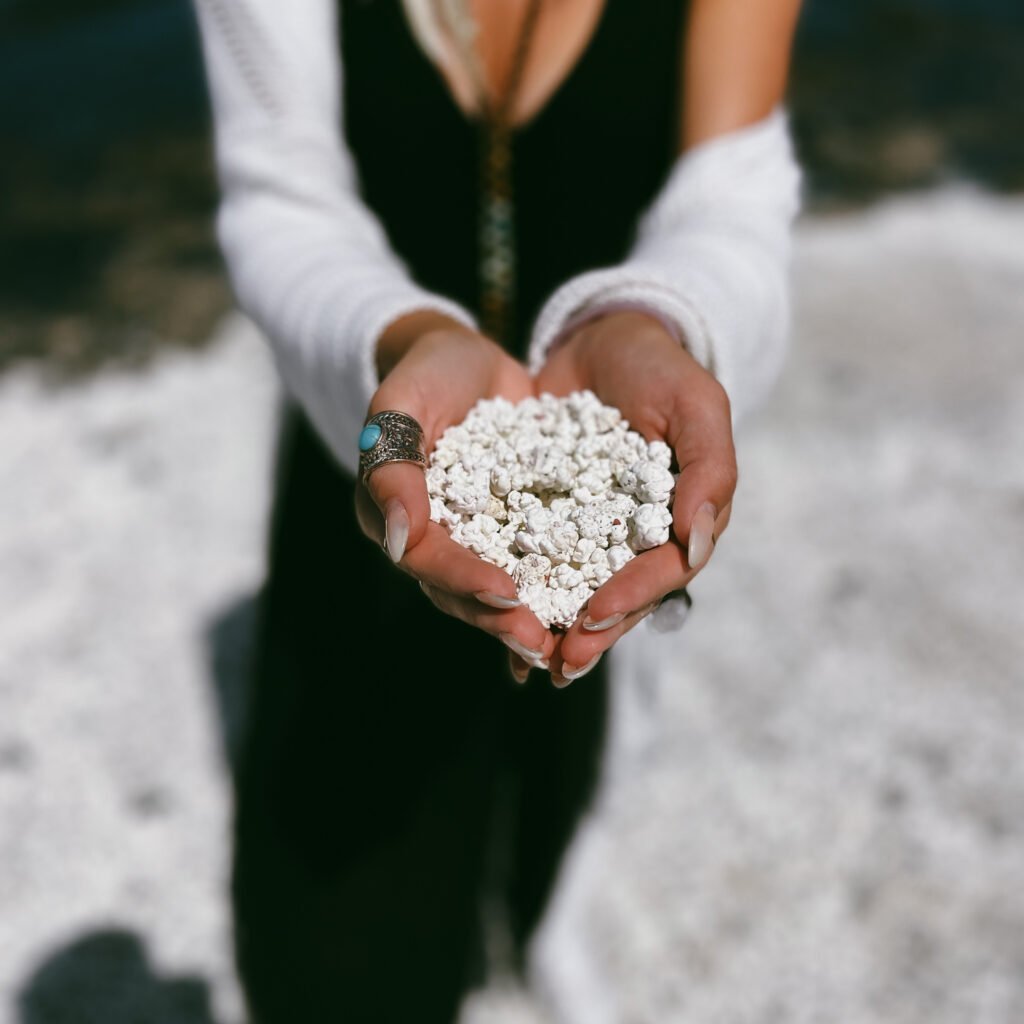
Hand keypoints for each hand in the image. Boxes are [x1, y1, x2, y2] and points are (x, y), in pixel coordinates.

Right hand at [354, 313, 559, 673]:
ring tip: (567, 646)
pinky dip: (553, 591)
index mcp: (392, 514)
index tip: (506, 593)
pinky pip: (530, 567)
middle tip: (543, 645)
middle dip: (501, 618)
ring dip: (528, 619)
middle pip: (460, 591)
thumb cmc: (426, 372)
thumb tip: (400, 544)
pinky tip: (587, 616)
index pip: (426, 557)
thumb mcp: (401, 403)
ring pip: (494, 591)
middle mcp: (430, 538)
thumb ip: (393, 469)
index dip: (463, 578)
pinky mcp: (510, 531)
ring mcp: (472, 539)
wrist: (465, 361)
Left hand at [531, 310, 735, 684]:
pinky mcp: (550, 516)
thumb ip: (708, 468)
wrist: (603, 339)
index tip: (595, 615)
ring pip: (577, 587)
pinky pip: (538, 558)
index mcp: (682, 518)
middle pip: (620, 595)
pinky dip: (523, 588)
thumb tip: (697, 541)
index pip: (663, 569)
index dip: (633, 596)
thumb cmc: (661, 368)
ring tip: (525, 657)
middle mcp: (639, 535)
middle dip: (592, 631)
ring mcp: (594, 530)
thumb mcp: (696, 404)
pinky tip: (493, 615)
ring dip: (555, 624)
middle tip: (559, 663)